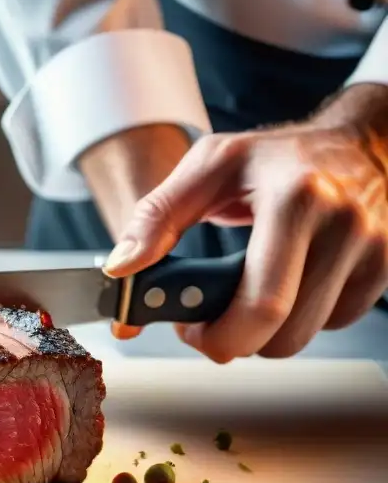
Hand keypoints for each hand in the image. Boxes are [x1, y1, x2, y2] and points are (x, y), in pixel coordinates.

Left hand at [102, 116, 387, 362]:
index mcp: (296, 199)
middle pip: (283, 335)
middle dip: (235, 340)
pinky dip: (302, 318)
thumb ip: (155, 217)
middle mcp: (343, 225)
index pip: (261, 304)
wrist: (360, 142)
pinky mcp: (386, 268)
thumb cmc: (275, 156)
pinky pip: (334, 323)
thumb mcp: (207, 168)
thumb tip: (121, 268)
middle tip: (210, 318)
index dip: (218, 335)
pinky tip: (288, 284)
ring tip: (246, 294)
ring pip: (307, 337)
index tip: (190, 327)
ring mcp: (373, 249)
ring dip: (266, 332)